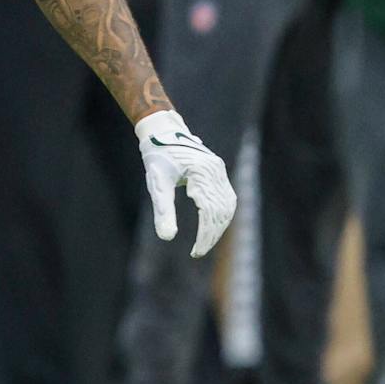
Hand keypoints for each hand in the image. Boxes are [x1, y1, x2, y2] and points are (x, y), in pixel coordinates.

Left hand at [136, 111, 236, 258]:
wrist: (163, 131)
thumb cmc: (157, 157)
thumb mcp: (157, 184)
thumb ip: (163, 211)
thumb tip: (167, 238)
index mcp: (201, 173)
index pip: (209, 212)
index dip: (204, 235)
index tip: (195, 252)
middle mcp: (215, 171)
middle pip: (222, 212)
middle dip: (212, 235)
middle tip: (198, 252)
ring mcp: (220, 170)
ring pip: (227, 207)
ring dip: (218, 227)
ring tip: (204, 243)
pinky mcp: (219, 171)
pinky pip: (226, 198)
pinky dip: (221, 216)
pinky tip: (210, 227)